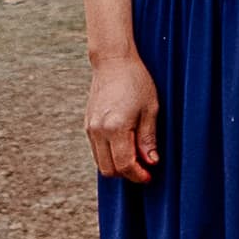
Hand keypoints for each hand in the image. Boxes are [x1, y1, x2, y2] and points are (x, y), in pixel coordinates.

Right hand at [85, 53, 160, 180]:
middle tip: (145, 169)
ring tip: (137, 157)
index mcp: (115, 127)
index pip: (124, 164)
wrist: (113, 62)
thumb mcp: (151, 109)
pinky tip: (126, 147)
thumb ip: (149, 138)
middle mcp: (98, 131)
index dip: (138, 175)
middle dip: (127, 174)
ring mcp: (90, 128)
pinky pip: (96, 150)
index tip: (149, 176)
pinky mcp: (87, 125)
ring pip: (100, 161)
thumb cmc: (137, 82)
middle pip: (108, 169)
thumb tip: (151, 162)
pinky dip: (110, 154)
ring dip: (117, 165)